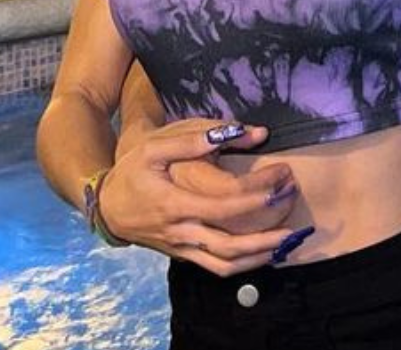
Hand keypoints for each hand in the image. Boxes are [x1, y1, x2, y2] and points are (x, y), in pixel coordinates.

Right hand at [97, 119, 301, 275]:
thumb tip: (241, 131)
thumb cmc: (131, 172)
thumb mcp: (155, 148)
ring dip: (261, 255)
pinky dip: (246, 265)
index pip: (227, 204)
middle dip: (268, 231)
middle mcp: (181, 232)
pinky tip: (265, 253)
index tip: (282, 176)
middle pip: (232, 243)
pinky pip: (218, 268)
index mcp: (175, 203)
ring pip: (227, 263)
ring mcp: (183, 249)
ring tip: (289, 240)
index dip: (259, 193)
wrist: (106, 206)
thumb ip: (195, 140)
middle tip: (294, 212)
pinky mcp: (184, 257)